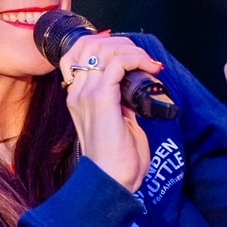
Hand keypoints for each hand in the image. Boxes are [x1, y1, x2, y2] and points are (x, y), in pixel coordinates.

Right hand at [60, 31, 160, 191]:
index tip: (134, 57)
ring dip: (132, 51)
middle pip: (90, 44)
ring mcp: (86, 94)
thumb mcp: (119, 123)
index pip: (83, 52)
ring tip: (149, 64)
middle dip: (122, 43)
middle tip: (144, 58)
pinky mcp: (100, 99)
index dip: (109, 46)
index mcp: (77, 96)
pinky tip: (150, 70)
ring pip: (104, 49)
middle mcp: (77, 91)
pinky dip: (136, 60)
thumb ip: (121, 103)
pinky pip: (117, 63)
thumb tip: (135, 90)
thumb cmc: (118, 160)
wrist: (111, 182)